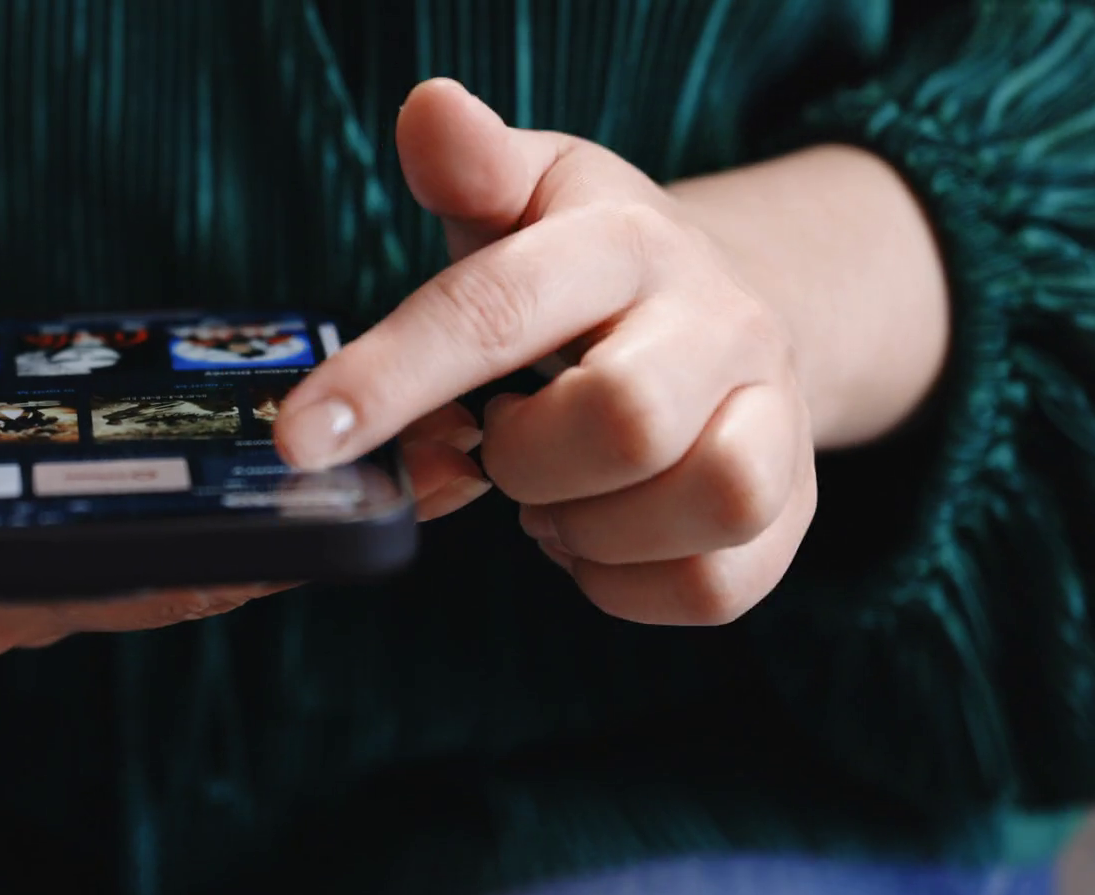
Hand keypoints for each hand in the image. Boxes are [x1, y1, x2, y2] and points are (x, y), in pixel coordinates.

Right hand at [0, 285, 486, 656]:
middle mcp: (10, 602)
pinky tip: (293, 461)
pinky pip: (146, 542)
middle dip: (299, 545)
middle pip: (177, 579)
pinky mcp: (33, 553)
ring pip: (174, 565)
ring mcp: (26, 585)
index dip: (237, 560)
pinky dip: (219, 511)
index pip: (123, 582)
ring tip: (401, 468)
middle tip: (428, 478)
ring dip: (279, 529)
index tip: (344, 526)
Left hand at [274, 79, 817, 625]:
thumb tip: (427, 109)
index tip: (302, 439)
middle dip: (528, 460)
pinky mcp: (792, 507)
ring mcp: (774, 415)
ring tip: (551, 497)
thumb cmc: (586, 266)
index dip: (391, 378)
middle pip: (626, 420)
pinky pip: (717, 586)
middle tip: (503, 440)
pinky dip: (625, 586)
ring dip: (591, 529)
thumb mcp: (526, 196)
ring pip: (709, 502)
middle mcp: (720, 321)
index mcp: (625, 242)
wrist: (736, 307)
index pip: (500, 308)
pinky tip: (591, 542)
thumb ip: (468, 167)